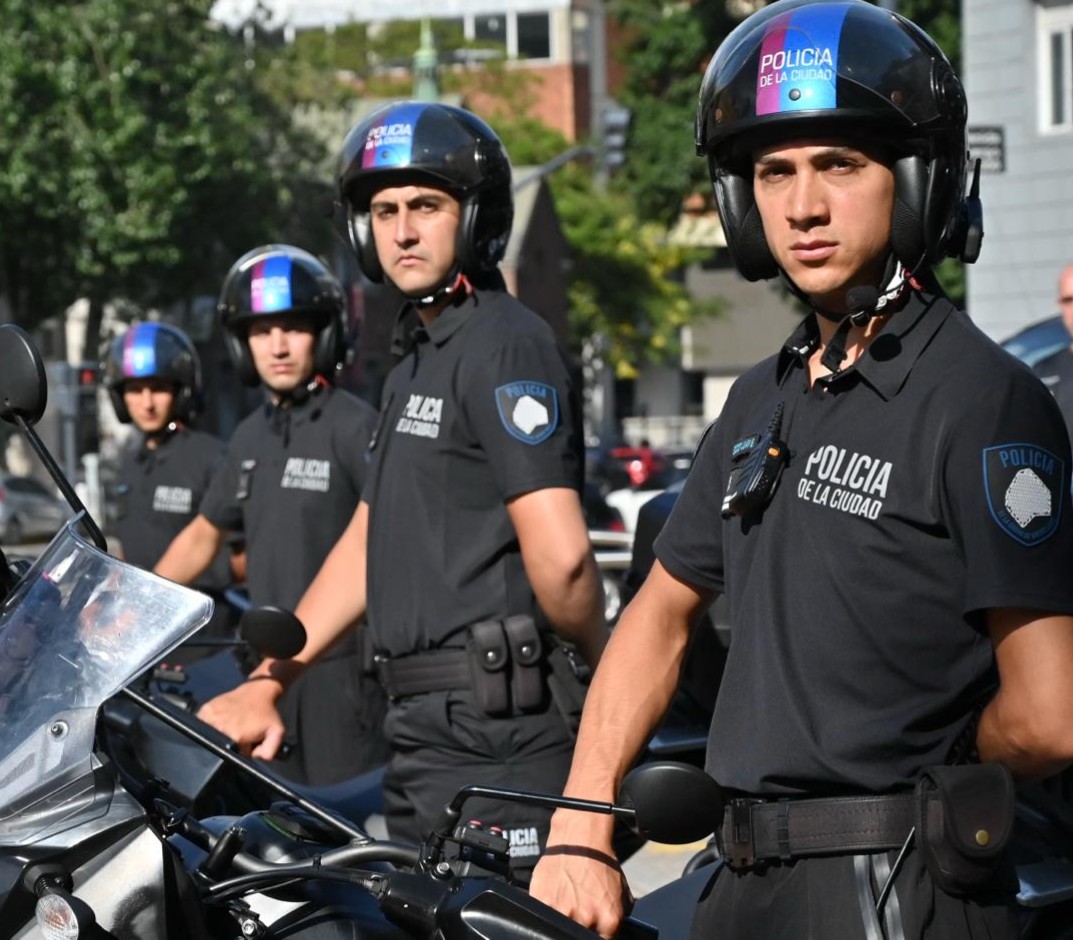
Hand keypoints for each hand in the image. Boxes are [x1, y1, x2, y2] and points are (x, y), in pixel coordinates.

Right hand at [197, 678, 285, 760]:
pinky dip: (209, 726)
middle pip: (220, 747)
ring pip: (208, 737)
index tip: (246, 743)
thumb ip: (269, 751)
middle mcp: (220, 728)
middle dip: (230, 744)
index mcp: (236, 737)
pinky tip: (222, 721)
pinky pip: (201, 725)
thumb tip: (255, 759)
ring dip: (218, 735)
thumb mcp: (276, 732)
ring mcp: (210, 718)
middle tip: (240, 733)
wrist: (257, 691)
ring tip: (231, 727)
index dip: (241, 752)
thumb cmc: (267, 713)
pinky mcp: (205, 710)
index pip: (232, 757)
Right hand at [529, 815, 631, 937]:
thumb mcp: (621, 893)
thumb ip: (615, 919)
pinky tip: (555, 897)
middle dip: (582, 928)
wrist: (580, 837)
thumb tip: (609, 933)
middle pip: (580, 936)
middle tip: (580, 911)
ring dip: (563, 919)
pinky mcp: (541, 902)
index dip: (597, 935)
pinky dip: (547, 910)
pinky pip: (542, 918)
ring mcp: (562, 912)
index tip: (593, 930)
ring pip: (560, 930)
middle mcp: (586, 919)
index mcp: (610, 920)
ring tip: (568, 901)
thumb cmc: (601, 862)